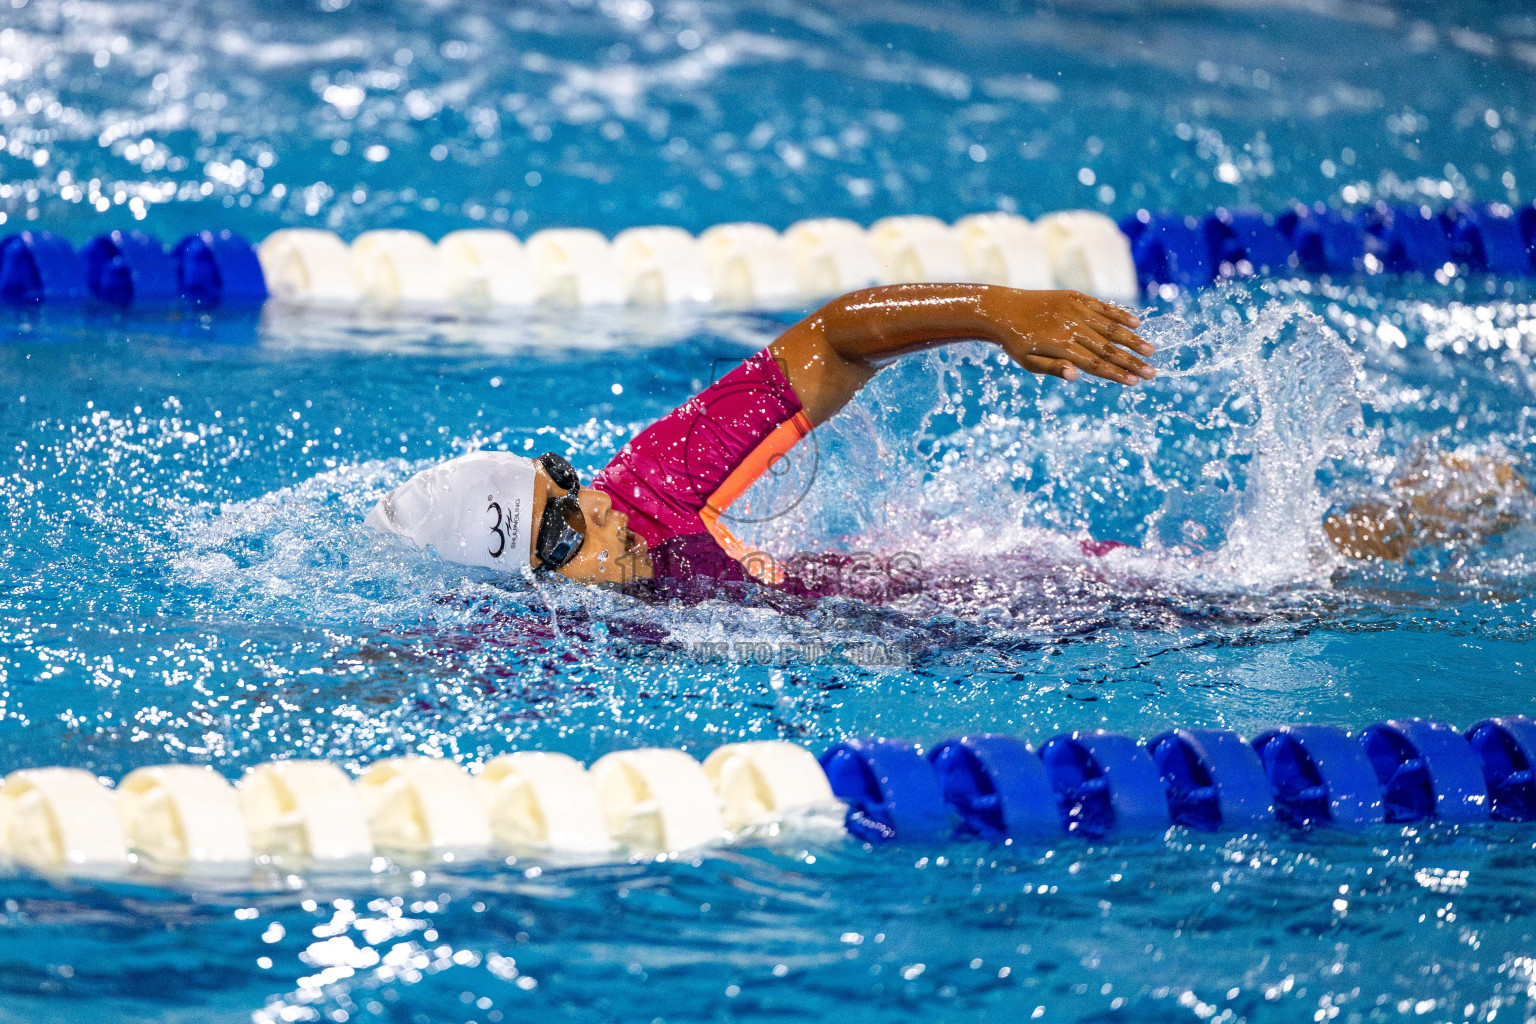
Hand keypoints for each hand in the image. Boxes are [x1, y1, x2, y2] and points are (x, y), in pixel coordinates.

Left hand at [981, 289, 1152, 385]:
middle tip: (1152, 373)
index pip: (1095, 364)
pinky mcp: (1075, 297)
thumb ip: (1052, 368)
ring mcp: (1075, 310)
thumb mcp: (1027, 361)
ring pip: (1109, 327)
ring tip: (1150, 351)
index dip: (1116, 373)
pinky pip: (1102, 306)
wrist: (1002, 309)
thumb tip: (1076, 376)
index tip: (1134, 382)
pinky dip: (1119, 314)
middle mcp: (1071, 326)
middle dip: (1131, 362)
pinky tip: (1136, 323)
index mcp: (1061, 346)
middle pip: (1108, 348)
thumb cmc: (1015, 342)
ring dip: (1132, 339)